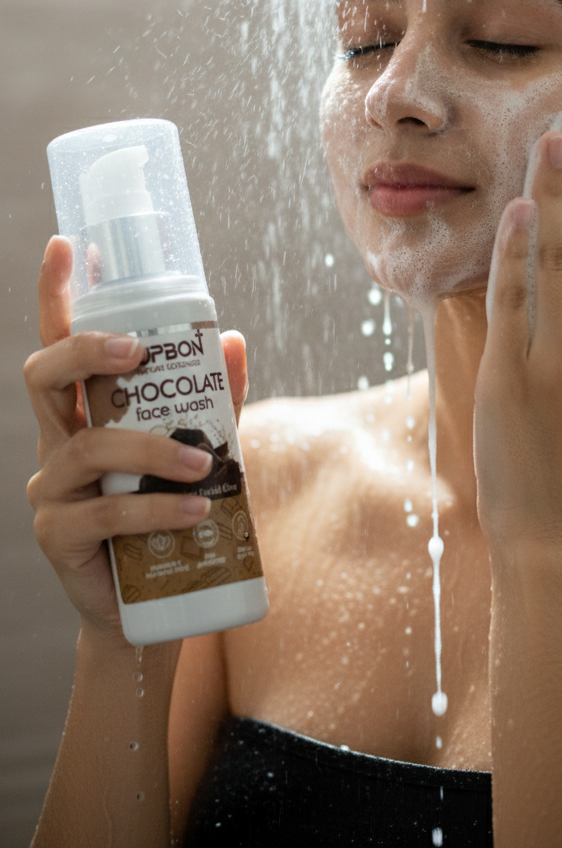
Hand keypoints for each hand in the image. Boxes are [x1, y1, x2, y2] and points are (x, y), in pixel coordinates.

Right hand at [24, 236, 248, 642]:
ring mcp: (51, 488)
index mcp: (86, 410)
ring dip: (151, 449)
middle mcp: (58, 440)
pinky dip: (155, 507)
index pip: (61, 342)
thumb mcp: (198, 448)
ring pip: (87, 446)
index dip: (56, 294)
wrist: (154, 604)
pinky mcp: (58, 536)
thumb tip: (230, 337)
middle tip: (138, 350)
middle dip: (87, 348)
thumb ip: (211, 399)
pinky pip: (102, 514)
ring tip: (206, 464)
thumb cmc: (171, 512)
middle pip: (44, 374)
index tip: (66, 244)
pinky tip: (196, 508)